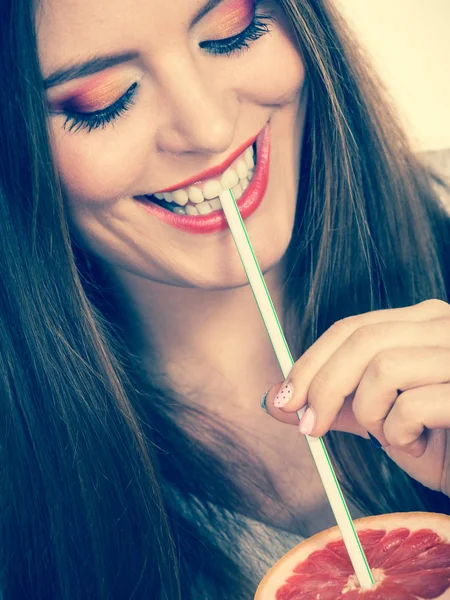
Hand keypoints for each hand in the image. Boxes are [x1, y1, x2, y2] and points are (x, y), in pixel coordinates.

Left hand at [264, 300, 449, 496]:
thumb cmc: (441, 443)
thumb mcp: (381, 419)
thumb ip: (336, 402)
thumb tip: (277, 399)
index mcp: (423, 322)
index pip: (352, 328)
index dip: (310, 361)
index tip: (284, 397)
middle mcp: (446, 326)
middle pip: (361, 340)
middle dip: (321, 385)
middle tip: (308, 427)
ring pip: (383, 368)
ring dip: (370, 413)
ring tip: (391, 437)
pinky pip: (412, 404)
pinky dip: (401, 433)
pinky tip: (418, 445)